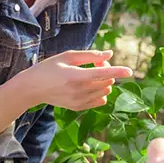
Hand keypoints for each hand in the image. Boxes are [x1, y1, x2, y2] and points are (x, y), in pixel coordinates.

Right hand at [16, 50, 133, 110]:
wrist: (32, 88)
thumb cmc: (49, 68)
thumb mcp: (67, 56)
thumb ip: (90, 55)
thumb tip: (109, 54)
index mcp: (75, 76)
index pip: (103, 73)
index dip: (118, 71)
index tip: (130, 70)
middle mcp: (79, 91)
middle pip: (107, 81)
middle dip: (106, 71)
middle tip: (95, 64)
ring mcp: (79, 101)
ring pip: (105, 91)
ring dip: (104, 82)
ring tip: (89, 75)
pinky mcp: (78, 108)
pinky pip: (100, 101)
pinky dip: (99, 92)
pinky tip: (89, 86)